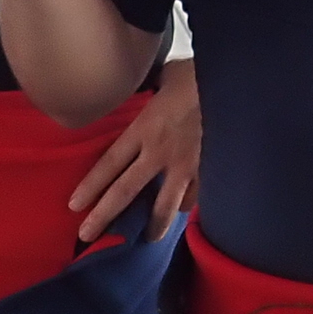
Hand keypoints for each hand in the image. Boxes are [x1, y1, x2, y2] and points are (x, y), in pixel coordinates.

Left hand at [72, 57, 198, 241]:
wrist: (237, 86)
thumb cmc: (200, 75)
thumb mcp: (167, 75)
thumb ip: (155, 85)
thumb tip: (152, 79)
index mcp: (144, 128)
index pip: (109, 163)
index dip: (90, 186)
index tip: (74, 205)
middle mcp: (160, 152)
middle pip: (125, 190)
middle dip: (104, 215)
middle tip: (87, 236)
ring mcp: (186, 166)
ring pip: (163, 205)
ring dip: (153, 224)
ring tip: (147, 239)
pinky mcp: (209, 171)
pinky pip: (195, 196)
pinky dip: (187, 205)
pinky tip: (183, 211)